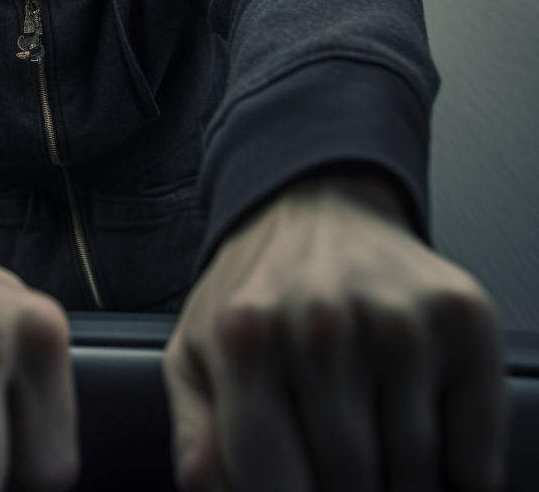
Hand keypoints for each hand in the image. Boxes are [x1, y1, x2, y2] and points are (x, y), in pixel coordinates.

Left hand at [163, 178, 505, 491]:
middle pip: (349, 486)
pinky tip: (416, 418)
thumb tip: (203, 483)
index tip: (299, 487)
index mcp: (244, 338)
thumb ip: (195, 431)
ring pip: (414, 475)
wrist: (317, 205)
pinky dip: (456, 466)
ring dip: (396, 478)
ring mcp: (397, 321)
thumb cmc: (255, 291)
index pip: (274, 487)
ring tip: (369, 429)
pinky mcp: (461, 320)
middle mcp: (320, 326)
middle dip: (339, 488)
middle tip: (331, 455)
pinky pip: (474, 456)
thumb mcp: (196, 349)